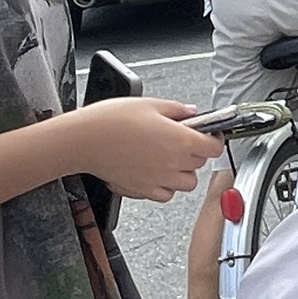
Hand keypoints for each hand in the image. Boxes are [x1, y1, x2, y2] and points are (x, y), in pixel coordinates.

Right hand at [62, 98, 226, 200]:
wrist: (83, 140)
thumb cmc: (111, 121)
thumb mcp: (150, 104)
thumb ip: (177, 110)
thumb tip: (192, 113)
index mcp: (180, 141)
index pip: (214, 147)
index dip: (213, 138)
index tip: (208, 133)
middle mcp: (173, 164)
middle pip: (200, 165)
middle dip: (195, 152)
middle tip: (180, 139)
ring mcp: (159, 180)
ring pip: (186, 183)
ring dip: (182, 171)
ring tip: (167, 156)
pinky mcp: (143, 190)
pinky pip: (165, 194)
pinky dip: (164, 185)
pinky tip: (153, 170)